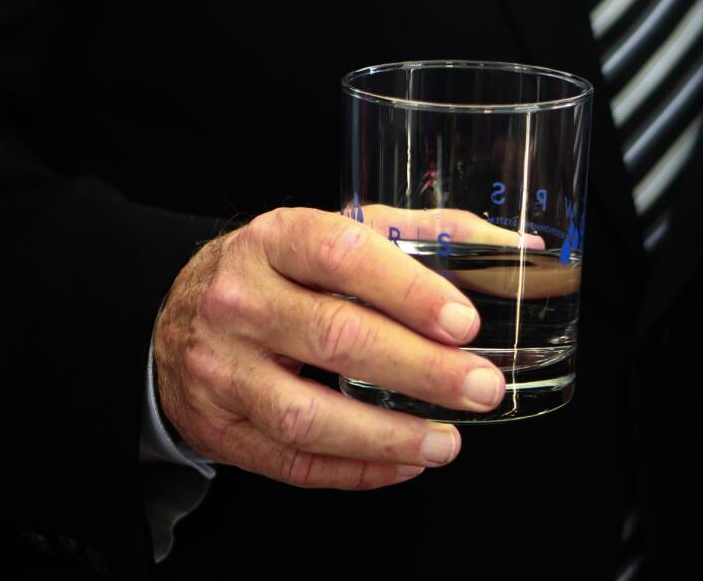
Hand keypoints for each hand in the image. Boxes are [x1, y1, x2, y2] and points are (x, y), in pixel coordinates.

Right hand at [154, 206, 519, 488]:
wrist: (182, 311)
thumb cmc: (282, 269)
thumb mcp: (338, 231)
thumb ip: (426, 234)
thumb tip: (520, 249)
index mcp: (275, 238)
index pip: (343, 255)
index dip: (408, 290)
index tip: (464, 322)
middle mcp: (239, 300)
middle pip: (335, 337)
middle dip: (421, 369)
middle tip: (481, 387)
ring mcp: (221, 368)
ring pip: (308, 414)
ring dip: (389, 435)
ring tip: (449, 441)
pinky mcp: (217, 426)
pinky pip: (291, 461)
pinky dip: (356, 469)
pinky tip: (405, 462)